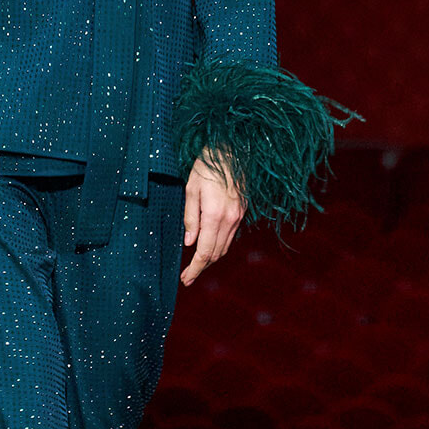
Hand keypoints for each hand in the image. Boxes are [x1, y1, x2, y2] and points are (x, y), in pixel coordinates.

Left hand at [180, 151, 244, 287]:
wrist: (232, 149)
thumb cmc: (206, 165)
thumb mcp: (191, 190)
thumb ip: (190, 218)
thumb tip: (189, 243)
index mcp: (215, 215)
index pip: (205, 252)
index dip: (195, 269)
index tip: (185, 279)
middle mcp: (230, 219)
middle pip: (216, 254)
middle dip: (202, 267)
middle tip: (187, 277)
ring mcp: (239, 216)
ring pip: (225, 247)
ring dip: (211, 258)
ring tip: (196, 265)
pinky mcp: (242, 211)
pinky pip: (231, 236)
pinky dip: (219, 246)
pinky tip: (209, 246)